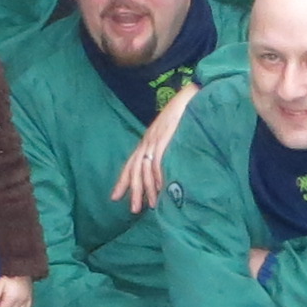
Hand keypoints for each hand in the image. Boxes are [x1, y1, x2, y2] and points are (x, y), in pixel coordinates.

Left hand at [110, 82, 194, 210]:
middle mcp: (147, 141)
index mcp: (147, 140)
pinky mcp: (166, 137)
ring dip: (147, 188)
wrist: (190, 96)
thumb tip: (165, 166)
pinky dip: (159, 175)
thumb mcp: (169, 132)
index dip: (123, 181)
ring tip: (150, 205)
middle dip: (133, 190)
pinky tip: (160, 188)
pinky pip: (159, 160)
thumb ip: (165, 147)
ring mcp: (156, 139)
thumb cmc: (183, 114)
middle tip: (132, 209)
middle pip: (135, 169)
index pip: (131, 164)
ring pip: (146, 168)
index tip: (115, 197)